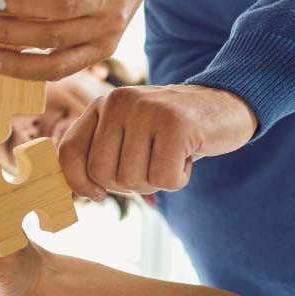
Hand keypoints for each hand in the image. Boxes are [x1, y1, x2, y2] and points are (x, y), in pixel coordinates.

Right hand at [0, 0, 179, 80]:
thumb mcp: (89, 24)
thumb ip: (55, 36)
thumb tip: (2, 43)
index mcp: (99, 50)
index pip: (54, 68)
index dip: (17, 67)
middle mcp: (106, 29)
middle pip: (50, 38)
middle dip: (7, 35)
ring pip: (57, 9)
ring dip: (17, 7)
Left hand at [59, 84, 257, 196]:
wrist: (224, 106)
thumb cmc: (171, 132)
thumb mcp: (130, 136)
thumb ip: (102, 155)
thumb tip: (85, 192)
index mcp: (102, 105)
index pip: (69, 151)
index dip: (79, 182)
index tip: (98, 194)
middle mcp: (118, 101)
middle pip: (101, 173)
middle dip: (126, 185)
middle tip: (151, 167)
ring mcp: (147, 109)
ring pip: (132, 179)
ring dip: (155, 181)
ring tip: (171, 157)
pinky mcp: (177, 123)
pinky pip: (163, 178)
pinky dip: (178, 180)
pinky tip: (186, 157)